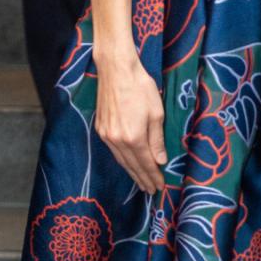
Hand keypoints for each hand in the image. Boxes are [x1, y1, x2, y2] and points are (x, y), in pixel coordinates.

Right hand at [93, 50, 166, 193]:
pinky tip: (128, 163)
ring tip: (141, 182)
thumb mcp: (156, 113)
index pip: (145, 164)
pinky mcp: (100, 128)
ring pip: (120, 160)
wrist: (116, 70)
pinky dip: (122, 160)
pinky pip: (113, 151)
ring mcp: (106, 135)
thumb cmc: (140, 87)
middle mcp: (117, 140)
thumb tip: (160, 161)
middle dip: (142, 179)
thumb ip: (156, 140)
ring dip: (131, 172)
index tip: (160, 187)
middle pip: (132, 166)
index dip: (153, 176)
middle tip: (151, 190)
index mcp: (133, 137)